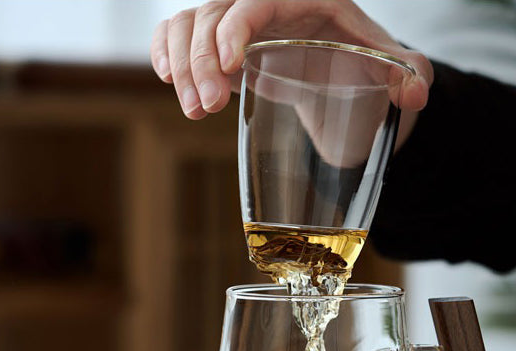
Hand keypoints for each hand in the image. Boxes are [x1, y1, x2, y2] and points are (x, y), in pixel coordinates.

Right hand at [151, 0, 432, 122]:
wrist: (333, 69)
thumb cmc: (357, 62)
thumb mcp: (387, 65)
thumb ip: (409, 74)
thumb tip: (415, 94)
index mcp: (302, 0)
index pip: (255, 0)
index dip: (235, 27)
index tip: (230, 67)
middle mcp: (262, 6)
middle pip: (212, 15)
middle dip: (200, 62)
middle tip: (204, 109)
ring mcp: (235, 24)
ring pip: (186, 26)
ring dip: (180, 67)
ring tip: (193, 110)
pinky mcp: (218, 45)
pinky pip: (176, 33)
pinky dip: (165, 53)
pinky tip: (168, 80)